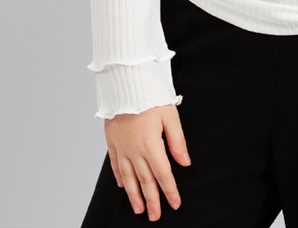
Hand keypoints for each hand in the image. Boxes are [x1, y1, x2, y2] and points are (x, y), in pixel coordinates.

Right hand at [104, 103, 190, 220]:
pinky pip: (115, 164)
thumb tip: (185, 162)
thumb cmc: (150, 95)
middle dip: (152, 200)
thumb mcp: (170, 115)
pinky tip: (123, 186)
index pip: (163, 173)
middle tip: (155, 216)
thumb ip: (177, 141)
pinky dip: (120, 177)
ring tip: (139, 209)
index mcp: (151, 144)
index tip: (175, 203)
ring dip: (134, 195)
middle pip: (145, 180)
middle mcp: (134, 150)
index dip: (170, 190)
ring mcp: (121, 147)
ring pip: (129, 177)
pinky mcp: (112, 141)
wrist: (125, 82)